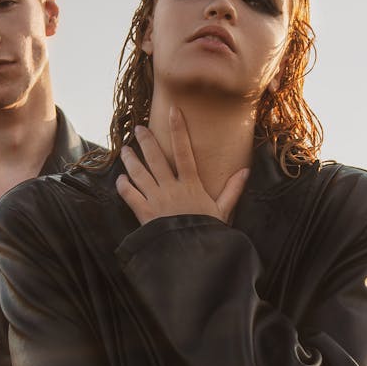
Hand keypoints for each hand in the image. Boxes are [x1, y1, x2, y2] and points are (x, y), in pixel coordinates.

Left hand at [116, 108, 248, 225]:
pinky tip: (121, 179)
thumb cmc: (208, 232)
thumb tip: (245, 171)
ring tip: (124, 149)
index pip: (183, 151)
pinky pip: (130, 195)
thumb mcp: (223, 211)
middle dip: (145, 141)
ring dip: (130, 160)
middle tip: (137, 128)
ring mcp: (156, 200)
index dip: (178, 130)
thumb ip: (232, 190)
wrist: (191, 254)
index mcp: (191, 185)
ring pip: (138, 173)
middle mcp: (171, 188)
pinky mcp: (144, 214)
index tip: (173, 111)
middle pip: (155, 158)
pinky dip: (124, 186)